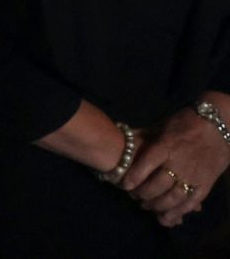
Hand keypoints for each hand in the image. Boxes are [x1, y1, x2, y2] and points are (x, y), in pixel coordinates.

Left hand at [121, 105, 229, 226]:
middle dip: (143, 194)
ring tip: (147, 207)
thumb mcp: (162, 125)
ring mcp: (194, 175)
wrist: (218, 124)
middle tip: (135, 197)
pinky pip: (192, 201)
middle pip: (158, 184)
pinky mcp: (206, 183)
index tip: (124, 185)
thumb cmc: (186, 122)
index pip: (146, 164)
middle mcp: (179, 163)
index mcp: (166, 146)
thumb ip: (144, 135)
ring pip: (173, 197)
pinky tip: (167, 218)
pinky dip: (179, 212)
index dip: (134, 177)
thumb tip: (122, 135)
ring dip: (158, 205)